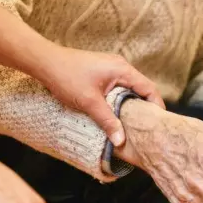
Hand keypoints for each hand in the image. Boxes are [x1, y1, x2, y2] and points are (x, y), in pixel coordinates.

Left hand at [39, 47, 164, 146]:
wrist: (44, 62)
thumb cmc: (66, 77)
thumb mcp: (89, 102)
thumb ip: (108, 121)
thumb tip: (121, 141)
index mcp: (123, 70)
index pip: (149, 89)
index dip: (157, 107)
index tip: (158, 124)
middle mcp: (120, 66)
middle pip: (142, 89)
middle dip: (145, 108)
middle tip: (147, 128)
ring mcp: (111, 67)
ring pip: (129, 89)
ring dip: (132, 105)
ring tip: (133, 124)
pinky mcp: (102, 72)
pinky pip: (119, 87)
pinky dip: (121, 100)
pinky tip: (116, 113)